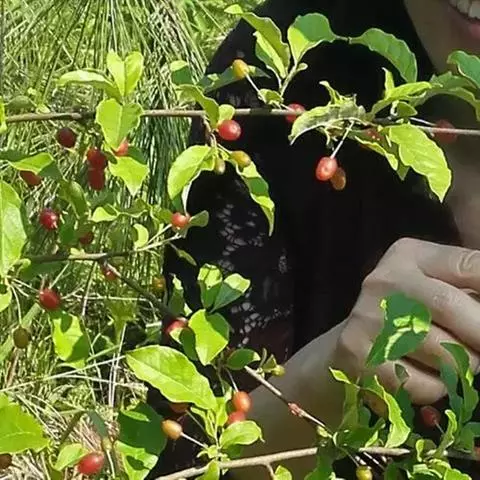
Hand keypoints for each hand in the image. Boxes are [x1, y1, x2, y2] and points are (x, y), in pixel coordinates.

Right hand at [333, 237, 479, 404]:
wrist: (352, 344)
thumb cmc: (406, 314)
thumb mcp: (433, 285)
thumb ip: (469, 287)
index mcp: (408, 257)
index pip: (467, 265)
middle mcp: (383, 282)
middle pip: (450, 306)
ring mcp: (367, 318)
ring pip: (441, 351)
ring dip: (463, 365)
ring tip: (453, 360)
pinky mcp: (358, 355)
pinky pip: (421, 383)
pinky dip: (436, 387)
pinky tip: (424, 375)